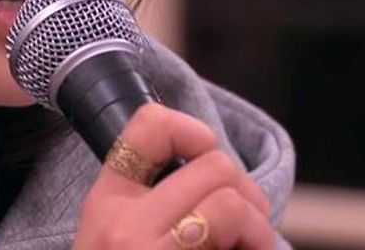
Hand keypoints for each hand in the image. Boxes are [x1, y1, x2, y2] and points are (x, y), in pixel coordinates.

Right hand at [72, 103, 275, 248]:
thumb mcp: (113, 238)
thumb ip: (150, 205)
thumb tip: (218, 178)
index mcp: (106, 202)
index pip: (149, 127)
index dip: (193, 130)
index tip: (207, 158)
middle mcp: (124, 226)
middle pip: (215, 167)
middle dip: (247, 194)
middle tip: (247, 228)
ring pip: (232, 205)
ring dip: (258, 229)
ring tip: (249, 248)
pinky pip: (243, 248)